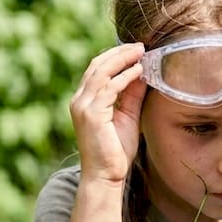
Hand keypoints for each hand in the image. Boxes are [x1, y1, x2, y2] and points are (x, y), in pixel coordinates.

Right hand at [68, 42, 146, 182]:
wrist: (105, 176)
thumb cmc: (115, 152)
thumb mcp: (128, 117)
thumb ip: (131, 96)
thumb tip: (142, 74)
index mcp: (84, 100)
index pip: (97, 69)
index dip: (115, 56)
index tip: (136, 49)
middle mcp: (79, 100)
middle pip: (97, 65)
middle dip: (119, 53)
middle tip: (141, 45)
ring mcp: (83, 107)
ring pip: (101, 72)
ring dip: (123, 59)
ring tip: (141, 52)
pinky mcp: (91, 115)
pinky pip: (109, 88)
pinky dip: (124, 77)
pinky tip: (139, 71)